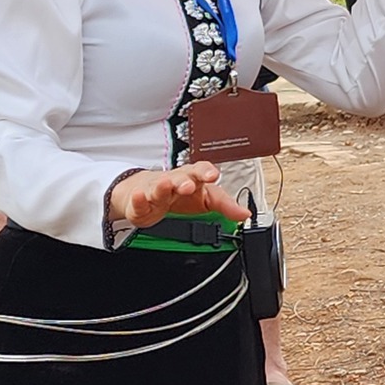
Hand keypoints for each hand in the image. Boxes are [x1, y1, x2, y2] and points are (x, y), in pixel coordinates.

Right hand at [110, 163, 250, 230]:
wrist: (148, 193)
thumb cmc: (181, 193)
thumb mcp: (207, 198)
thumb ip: (226, 206)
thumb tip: (245, 214)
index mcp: (193, 178)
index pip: (200, 170)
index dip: (206, 171)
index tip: (212, 175)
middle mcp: (174, 181)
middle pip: (179, 177)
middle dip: (184, 180)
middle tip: (188, 185)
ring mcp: (156, 191)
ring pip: (158, 187)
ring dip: (162, 186)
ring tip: (165, 185)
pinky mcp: (140, 203)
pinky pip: (138, 200)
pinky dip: (138, 199)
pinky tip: (139, 196)